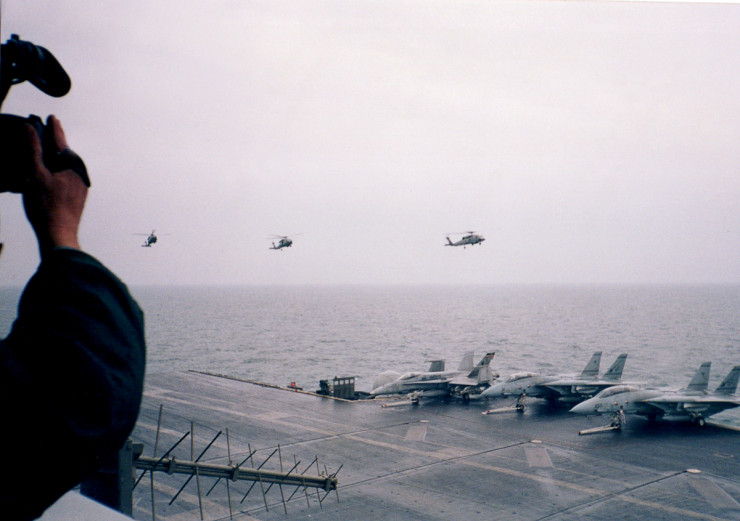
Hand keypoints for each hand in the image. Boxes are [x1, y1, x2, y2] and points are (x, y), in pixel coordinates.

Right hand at [22, 115, 87, 256]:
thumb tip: (30, 128)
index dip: (54, 128)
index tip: (53, 117)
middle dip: (57, 142)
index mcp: (72, 166)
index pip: (61, 141)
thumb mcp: (35, 174)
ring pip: (68, 166)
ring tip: (50, 151)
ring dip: (58, 158)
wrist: (59, 234)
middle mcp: (80, 174)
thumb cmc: (46, 207)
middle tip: (51, 130)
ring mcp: (80, 187)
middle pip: (66, 153)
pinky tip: (53, 175)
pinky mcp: (78, 198)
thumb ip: (33, 150)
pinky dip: (60, 171)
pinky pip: (68, 178)